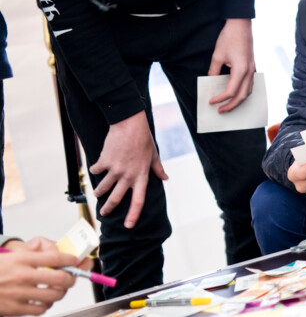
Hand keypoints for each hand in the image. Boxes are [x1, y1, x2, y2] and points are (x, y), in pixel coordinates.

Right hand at [0, 238, 85, 315]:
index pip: (54, 258)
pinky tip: (44, 301)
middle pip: (61, 278)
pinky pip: (40, 309)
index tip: (76, 261)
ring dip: (60, 293)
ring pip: (54, 295)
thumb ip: (28, 252)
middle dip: (71, 279)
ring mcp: (19, 293)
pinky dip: (46, 305)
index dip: (71, 260)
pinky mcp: (14, 309)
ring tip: (58, 290)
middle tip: (71, 278)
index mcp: (21, 260)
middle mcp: (22, 276)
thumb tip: (42, 245)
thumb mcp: (8, 256)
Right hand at [90, 111, 168, 227]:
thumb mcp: (154, 155)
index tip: (128, 225)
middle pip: (116, 198)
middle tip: (103, 213)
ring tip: (98, 193)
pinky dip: (96, 170)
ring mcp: (115, 169)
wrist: (129, 124)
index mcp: (141, 176)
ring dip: (99, 192)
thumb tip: (165, 178)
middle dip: (108, 208)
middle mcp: (128, 176)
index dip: (133, 214)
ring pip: (103, 187)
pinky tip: (97, 167)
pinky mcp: (104, 161)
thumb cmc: (143, 139)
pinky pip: (96, 171)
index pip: (139, 200)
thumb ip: (158, 169)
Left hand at [208, 18, 254, 111]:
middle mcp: (249, 72)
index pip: (230, 91)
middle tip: (220, 111)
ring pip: (248, 92)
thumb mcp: (217, 55)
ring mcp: (252, 70)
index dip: (220, 99)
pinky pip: (249, 85)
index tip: (211, 102)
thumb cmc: (229, 38)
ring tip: (227, 105)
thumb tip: (211, 82)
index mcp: (241, 70)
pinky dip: (242, 92)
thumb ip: (214, 71)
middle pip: (242, 96)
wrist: (241, 25)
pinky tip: (235, 94)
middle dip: (231, 106)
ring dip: (238, 101)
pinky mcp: (252, 67)